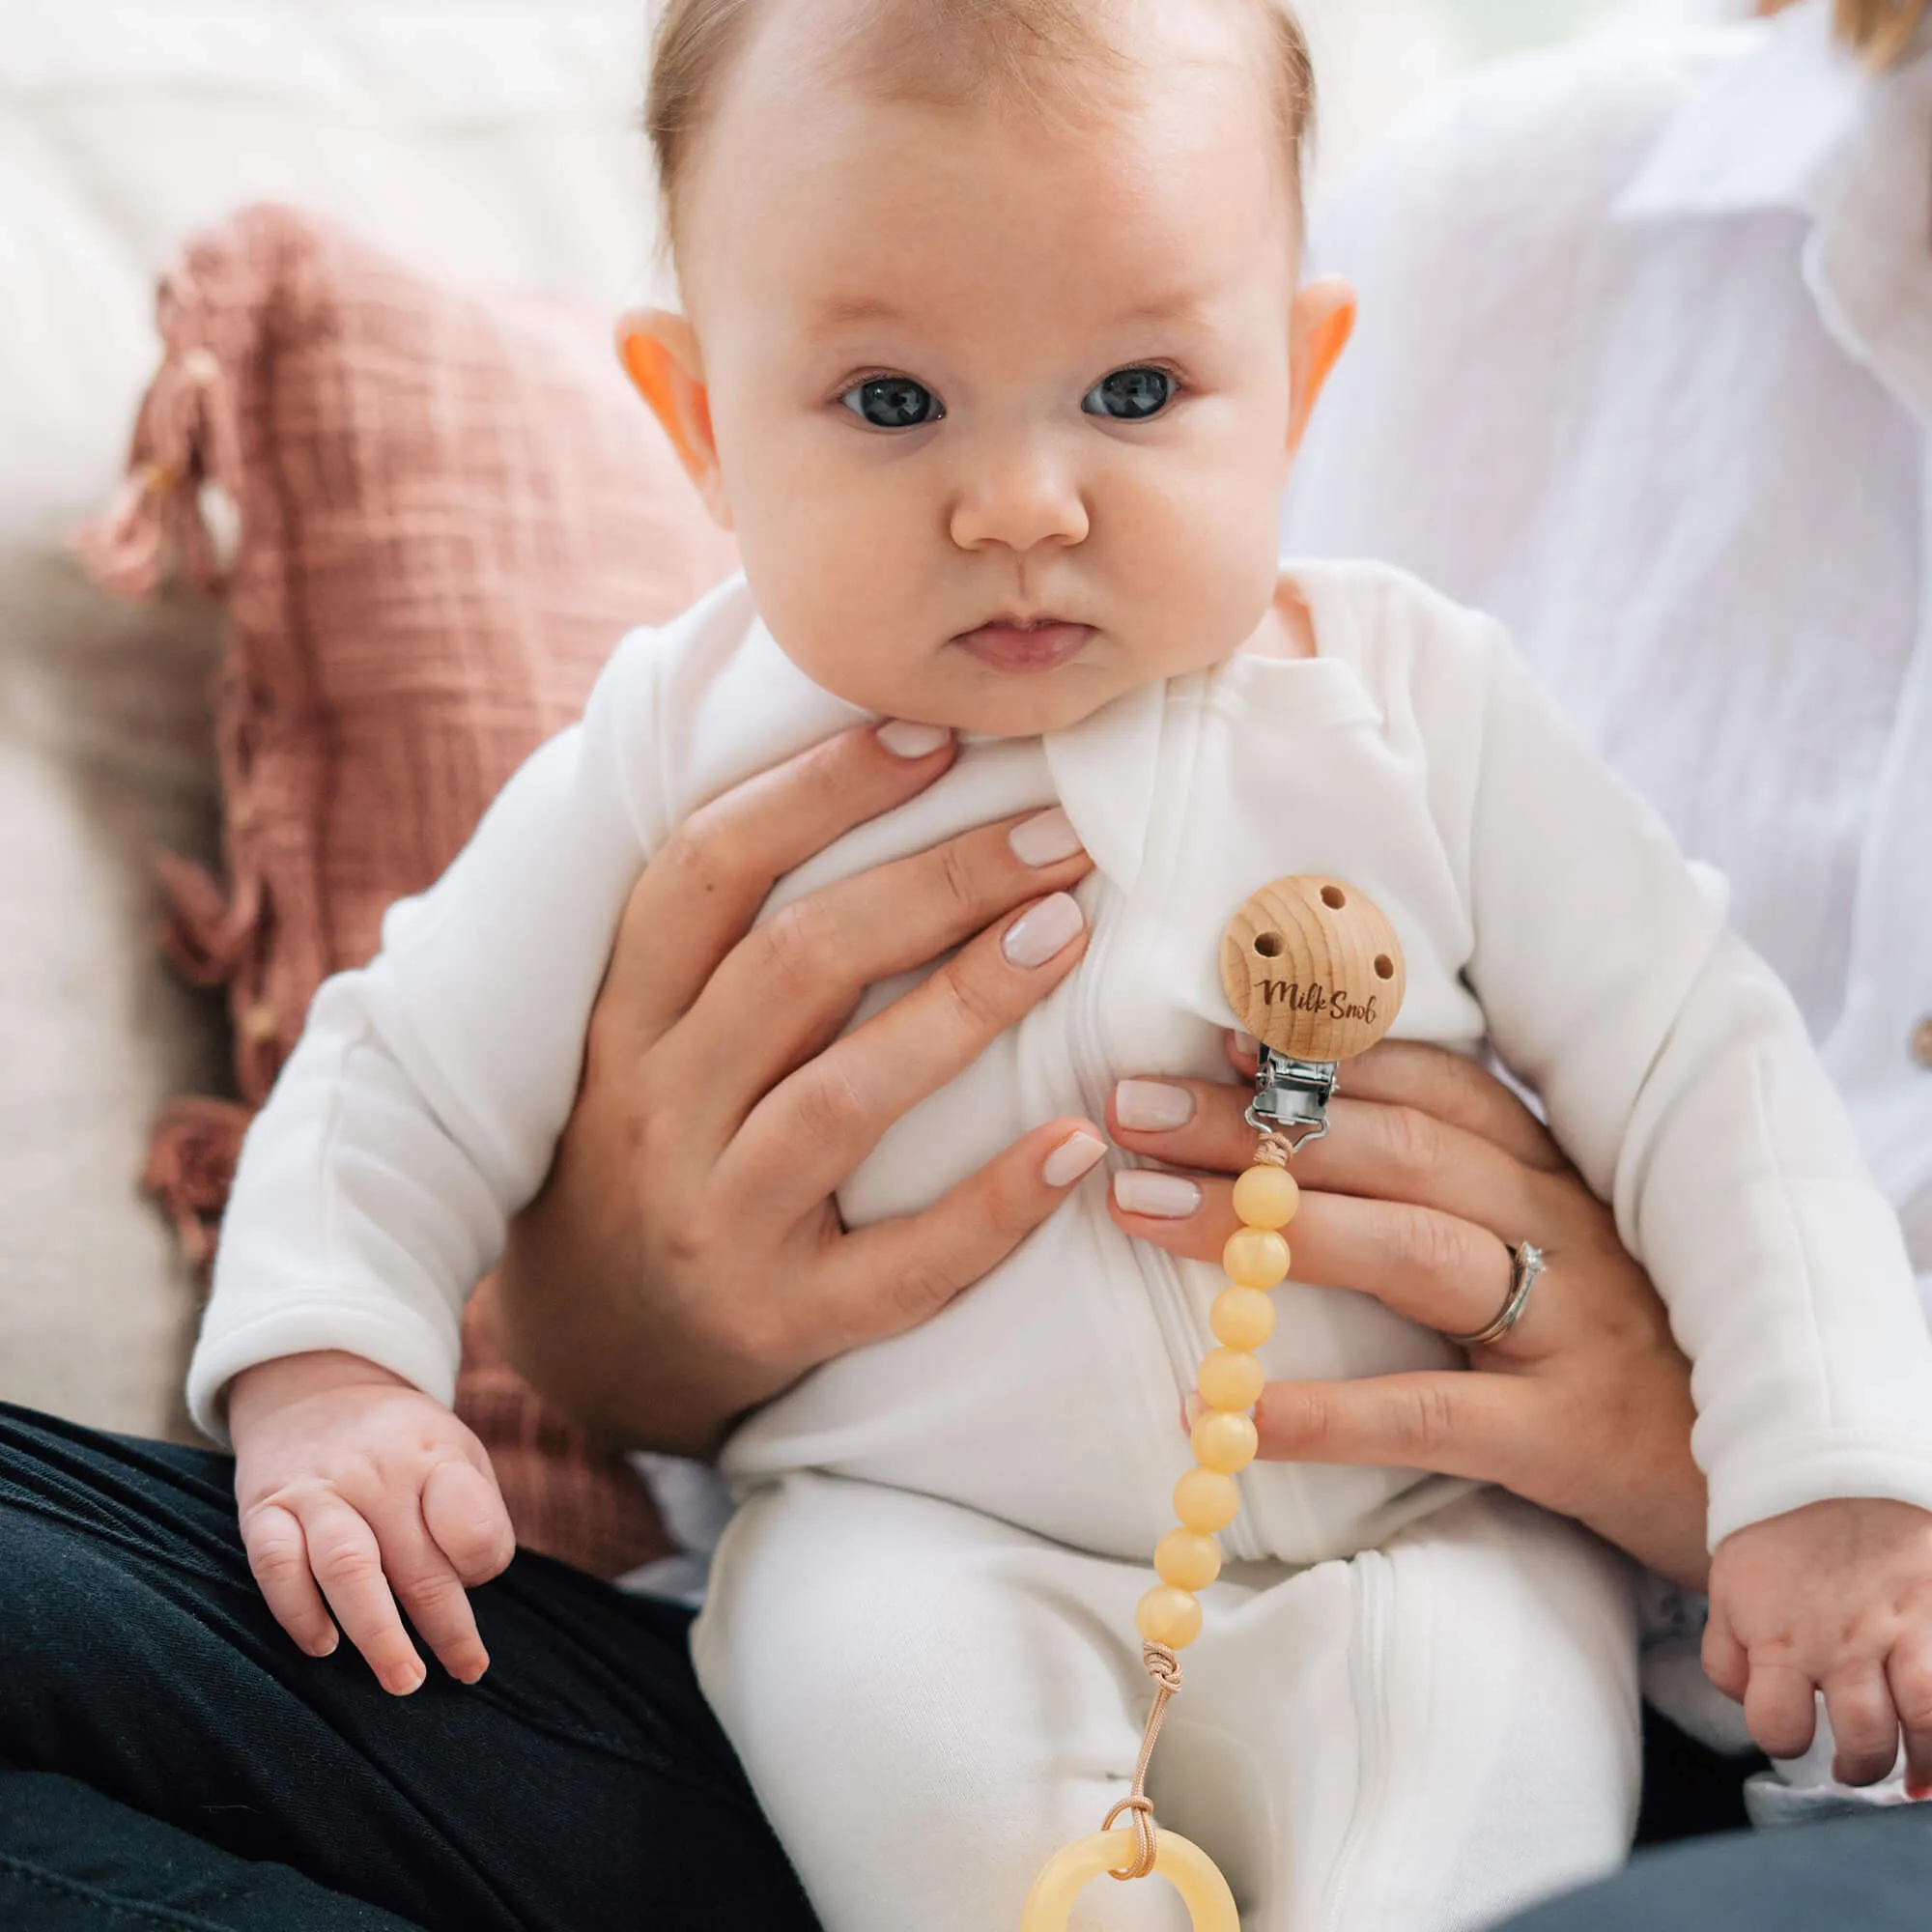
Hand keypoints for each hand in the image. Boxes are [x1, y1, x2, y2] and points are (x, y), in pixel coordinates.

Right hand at [229, 1350, 515, 1694]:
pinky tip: (323, 1646)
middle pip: (417, 1563)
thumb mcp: (456, 1453)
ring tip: (403, 1679)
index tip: (479, 1587)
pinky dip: (299, 1611)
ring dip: (378, 1632)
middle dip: (444, 1629)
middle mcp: (379, 1472)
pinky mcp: (265, 1508)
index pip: (472, 1524)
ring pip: (348, 1567)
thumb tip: (469, 1586)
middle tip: (464, 1671)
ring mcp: (319, 1489)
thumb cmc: (404, 1447)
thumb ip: (474, 1515)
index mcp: (436, 1456)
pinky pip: (277, 1565)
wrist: (314, 1388)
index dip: (480, 1565)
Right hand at [493, 720, 1105, 1455]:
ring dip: (963, 1006)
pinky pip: (901, 1266)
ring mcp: (716, 1220)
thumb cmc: (652, 1145)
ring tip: (1066, 932)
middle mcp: (656, 1109)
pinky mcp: (780, 1320)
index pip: (705, 870)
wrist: (592, 1341)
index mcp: (625, 1018)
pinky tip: (1077, 1141)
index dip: (817, 790)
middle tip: (1057, 834)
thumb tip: (870, 767)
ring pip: (841, 1098)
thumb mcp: (643, 1030)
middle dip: (936, 881)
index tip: (935, 735)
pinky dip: (994, 1203)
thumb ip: (719, 930)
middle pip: (794, 964)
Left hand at [1107, 1035, 1710, 1586]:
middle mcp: (1555, 1223)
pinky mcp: (1564, 1432)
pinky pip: (1434, 1413)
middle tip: (1128, 1109)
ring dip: (1266, 1228)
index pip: (1425, 1082)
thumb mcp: (1535, 1239)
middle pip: (1389, 1150)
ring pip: (1409, 1248)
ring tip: (1142, 1211)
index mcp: (1540, 1168)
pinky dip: (1329, 1412)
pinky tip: (1231, 1417)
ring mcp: (1567, 1324)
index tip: (1210, 1035)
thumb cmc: (1605, 1342)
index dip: (1317, 1055)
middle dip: (1251, 1124)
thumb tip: (1276, 1138)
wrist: (1743, 1475)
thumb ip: (1436, 1185)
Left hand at [1704, 1498, 1931, 1789]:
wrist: (1838, 1470)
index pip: (1779, 1728)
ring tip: (1913, 1767)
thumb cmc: (1781, 1540)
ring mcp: (1905, 1629)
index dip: (1784, 1739)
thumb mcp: (1730, 1590)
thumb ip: (1729, 1655)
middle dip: (1862, 1766)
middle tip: (1857, 1762)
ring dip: (1924, 1760)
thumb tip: (1749, 1704)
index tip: (1795, 1733)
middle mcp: (1845, 1642)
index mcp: (1781, 1638)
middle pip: (1866, 1740)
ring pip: (1928, 1725)